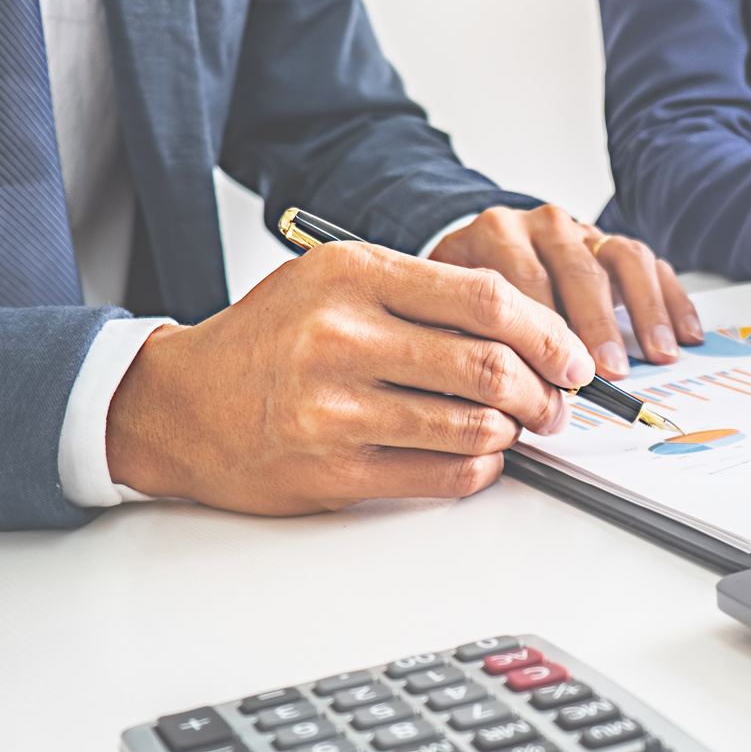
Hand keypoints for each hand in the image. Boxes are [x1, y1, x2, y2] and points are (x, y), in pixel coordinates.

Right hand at [106, 241, 592, 514]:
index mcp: (352, 275)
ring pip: (471, 425)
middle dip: (541, 391)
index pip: (483, 298)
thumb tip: (527, 333)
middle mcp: (341, 337)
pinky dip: (478, 470)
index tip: (571, 356)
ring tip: (512, 428)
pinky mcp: (333, 471)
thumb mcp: (334, 282)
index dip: (547, 332)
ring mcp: (334, 408)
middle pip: (487, 365)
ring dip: (511, 433)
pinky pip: (441, 476)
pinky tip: (476, 457)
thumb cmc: (268, 340)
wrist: (179, 404)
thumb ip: (423, 294)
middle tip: (554, 402)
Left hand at [429, 205, 701, 377]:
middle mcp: (544, 225)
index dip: (541, 331)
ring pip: (622, 260)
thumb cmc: (469, 291)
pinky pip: (652, 265)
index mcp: (496, 235)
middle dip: (597, 324)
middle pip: (578, 270)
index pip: (523, 280)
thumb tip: (483, 392)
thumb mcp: (449, 304)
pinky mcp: (614, 244)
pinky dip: (672, 300)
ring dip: (644, 311)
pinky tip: (685, 335)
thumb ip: (464, 334)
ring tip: (657, 354)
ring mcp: (583, 230)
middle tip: (609, 369)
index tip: (557, 376)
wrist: (481, 245)